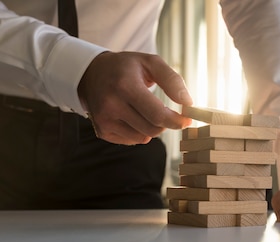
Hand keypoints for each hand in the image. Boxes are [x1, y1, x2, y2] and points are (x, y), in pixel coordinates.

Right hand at [78, 51, 193, 144]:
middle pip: (153, 129)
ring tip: (144, 110)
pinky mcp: (102, 131)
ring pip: (144, 137)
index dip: (176, 121)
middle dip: (165, 123)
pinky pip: (133, 140)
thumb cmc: (126, 67)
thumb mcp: (150, 62)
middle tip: (166, 112)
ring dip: (152, 127)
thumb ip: (172, 80)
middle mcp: (112, 105)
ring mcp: (105, 120)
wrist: (91, 74)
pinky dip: (139, 131)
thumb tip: (188, 103)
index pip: (157, 114)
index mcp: (125, 86)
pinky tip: (132, 116)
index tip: (187, 119)